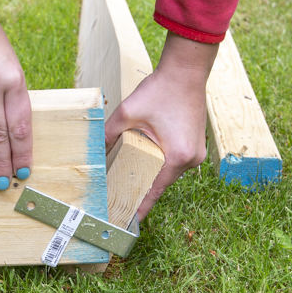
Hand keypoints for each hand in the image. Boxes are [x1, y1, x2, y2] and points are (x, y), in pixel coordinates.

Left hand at [105, 32, 218, 220]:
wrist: (186, 70)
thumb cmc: (160, 89)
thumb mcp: (127, 113)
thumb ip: (110, 135)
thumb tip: (95, 153)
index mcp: (176, 157)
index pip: (155, 192)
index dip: (140, 208)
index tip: (128, 222)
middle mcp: (191, 160)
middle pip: (161, 183)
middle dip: (141, 189)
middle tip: (120, 199)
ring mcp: (196, 153)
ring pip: (168, 172)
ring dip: (151, 173)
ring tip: (130, 179)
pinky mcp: (195, 145)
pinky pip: (174, 161)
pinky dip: (160, 162)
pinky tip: (146, 160)